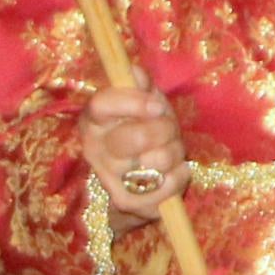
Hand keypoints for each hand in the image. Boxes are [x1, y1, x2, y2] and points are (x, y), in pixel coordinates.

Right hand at [80, 87, 188, 228]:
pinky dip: (180, 175)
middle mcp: (95, 150)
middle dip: (165, 129)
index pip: (101, 105)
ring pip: (158, 160)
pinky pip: (168, 185)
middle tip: (170, 128)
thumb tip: (134, 73)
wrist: (136, 176)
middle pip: (135, 137)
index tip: (157, 105)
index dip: (134, 103)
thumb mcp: (141, 100)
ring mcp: (109, 178)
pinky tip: (173, 171)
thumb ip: (139, 83)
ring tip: (170, 150)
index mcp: (94, 120)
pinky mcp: (128, 201)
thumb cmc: (140, 127)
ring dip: (176, 152)